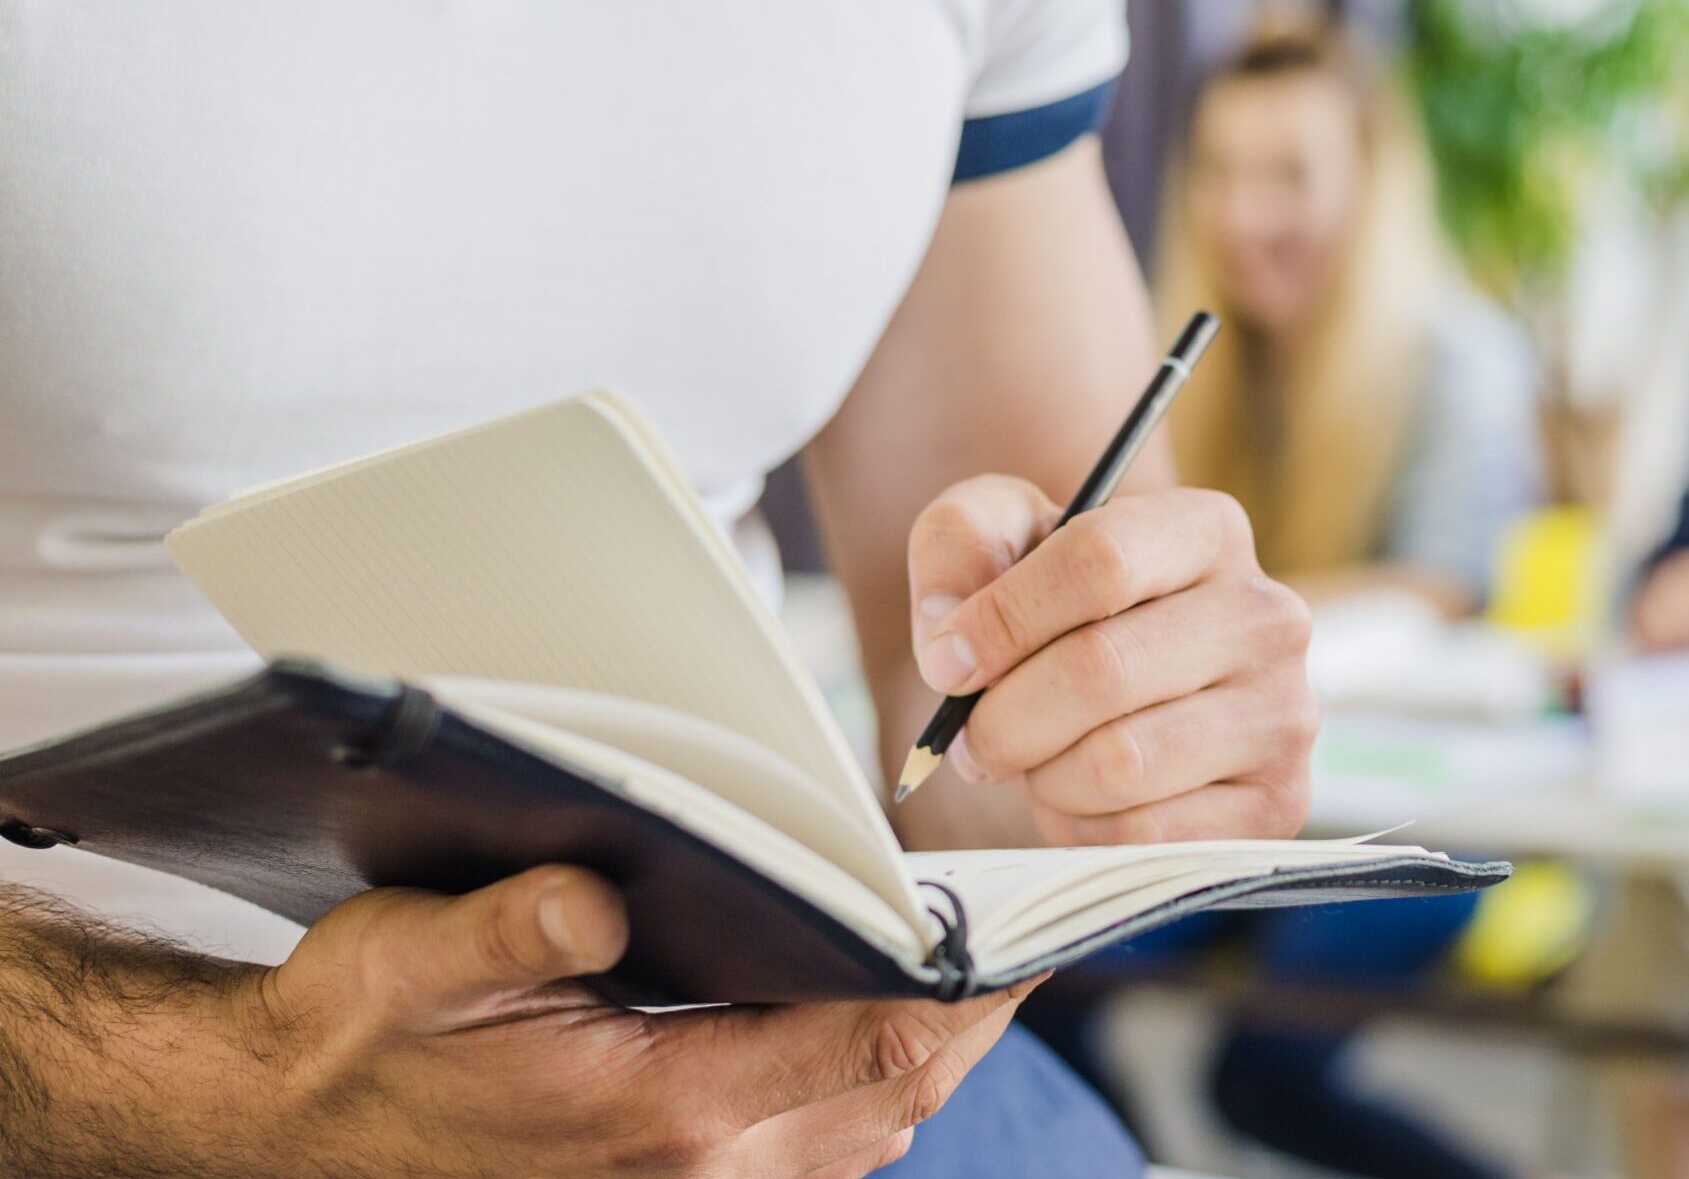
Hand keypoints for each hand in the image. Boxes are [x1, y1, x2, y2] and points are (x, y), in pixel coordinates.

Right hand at [27, 868, 1031, 1176]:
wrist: (295, 1125)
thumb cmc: (363, 1031)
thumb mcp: (414, 958)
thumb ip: (515, 928)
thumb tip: (600, 900)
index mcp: (664, 1111)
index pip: (877, 1043)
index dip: (972, 982)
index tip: (1030, 920)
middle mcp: (704, 1171)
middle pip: (902, 1089)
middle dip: (977, 1008)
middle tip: (1028, 919)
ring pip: (877, 1128)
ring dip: (933, 1049)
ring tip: (974, 956)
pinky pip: (827, 1150)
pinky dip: (874, 1083)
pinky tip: (878, 1015)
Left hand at [906, 475, 1316, 845]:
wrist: (1131, 689)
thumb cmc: (1064, 607)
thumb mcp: (1007, 538)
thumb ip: (960, 541)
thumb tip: (947, 633)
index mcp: (1208, 531)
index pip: (1099, 561)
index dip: (1002, 618)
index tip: (947, 662)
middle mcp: (1266, 616)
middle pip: (1100, 669)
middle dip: (1005, 716)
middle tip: (972, 736)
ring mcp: (1283, 714)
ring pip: (1119, 763)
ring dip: (1044, 776)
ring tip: (1040, 759)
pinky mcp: (1277, 803)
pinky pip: (1145, 835)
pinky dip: (1086, 827)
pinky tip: (1086, 798)